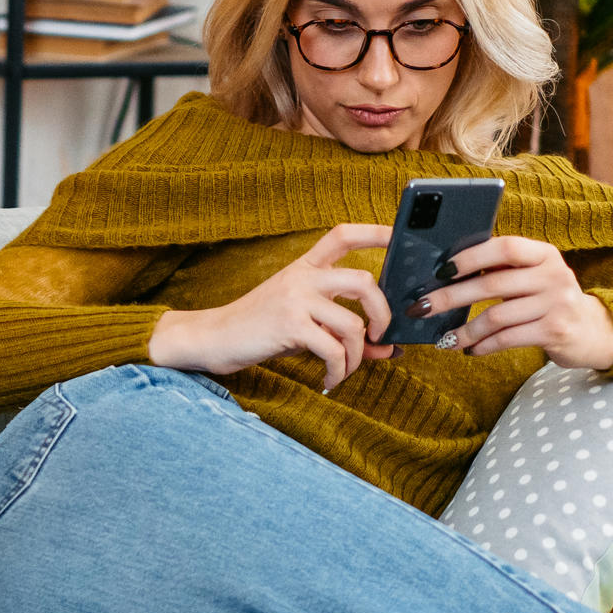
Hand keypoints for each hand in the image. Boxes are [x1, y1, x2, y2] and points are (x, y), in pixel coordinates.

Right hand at [150, 223, 395, 392]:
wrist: (213, 338)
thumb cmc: (260, 330)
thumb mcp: (304, 324)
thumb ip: (343, 331)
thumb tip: (388, 350)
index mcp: (304, 267)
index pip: (343, 236)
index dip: (375, 232)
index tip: (399, 236)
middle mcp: (302, 277)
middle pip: (363, 281)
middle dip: (383, 313)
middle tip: (379, 334)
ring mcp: (295, 299)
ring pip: (352, 324)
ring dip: (357, 356)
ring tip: (345, 370)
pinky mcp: (289, 325)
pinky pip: (333, 350)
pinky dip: (339, 371)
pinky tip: (330, 380)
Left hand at [409, 235, 612, 370]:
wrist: (592, 330)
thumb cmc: (547, 299)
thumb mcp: (534, 276)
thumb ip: (502, 269)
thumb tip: (444, 273)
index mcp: (544, 254)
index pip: (504, 247)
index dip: (470, 257)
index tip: (439, 270)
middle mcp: (554, 275)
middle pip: (491, 284)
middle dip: (449, 297)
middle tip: (420, 308)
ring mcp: (557, 304)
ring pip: (496, 317)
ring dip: (464, 330)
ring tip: (444, 339)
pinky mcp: (556, 332)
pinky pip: (507, 339)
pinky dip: (483, 345)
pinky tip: (469, 349)